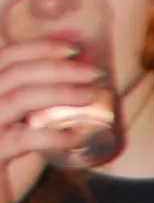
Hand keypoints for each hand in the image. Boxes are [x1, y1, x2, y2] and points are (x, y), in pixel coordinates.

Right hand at [0, 32, 102, 202]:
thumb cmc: (4, 155)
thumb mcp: (16, 121)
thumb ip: (36, 103)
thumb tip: (78, 82)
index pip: (7, 56)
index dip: (41, 47)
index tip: (76, 49)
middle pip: (17, 73)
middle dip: (60, 68)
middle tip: (95, 73)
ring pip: (21, 98)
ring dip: (61, 93)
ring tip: (92, 96)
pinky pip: (24, 138)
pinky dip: (54, 135)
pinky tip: (77, 137)